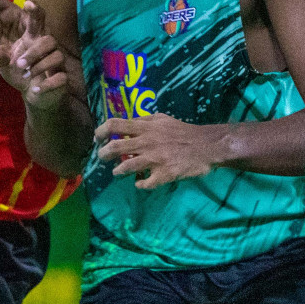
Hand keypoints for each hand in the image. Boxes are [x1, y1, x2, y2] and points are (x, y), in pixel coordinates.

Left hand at [0, 0, 68, 109]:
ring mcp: (57, 62)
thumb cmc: (20, 72)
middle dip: (35, 51)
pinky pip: (60, 78)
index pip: (37, 21)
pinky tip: (35, 89)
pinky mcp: (62, 77)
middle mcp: (47, 48)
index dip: (35, 11)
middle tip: (19, 63)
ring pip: (57, 56)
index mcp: (33, 39)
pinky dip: (47, 84)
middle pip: (49, 39)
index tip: (28, 3)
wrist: (34, 93)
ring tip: (26, 74)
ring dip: (40, 66)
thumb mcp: (4, 63)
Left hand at [94, 114, 226, 189]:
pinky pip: (145, 183)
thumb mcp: (162, 119)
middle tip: (102, 158)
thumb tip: (126, 123)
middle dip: (103, 154)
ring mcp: (155, 159)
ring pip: (126, 168)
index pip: (115, 125)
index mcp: (146, 127)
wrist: (207, 146)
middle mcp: (147, 142)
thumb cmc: (183, 132)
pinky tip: (140, 183)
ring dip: (118, 171)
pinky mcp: (164, 174)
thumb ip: (144, 120)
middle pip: (115, 147)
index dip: (101, 131)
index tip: (97, 138)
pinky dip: (139, 184)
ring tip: (118, 172)